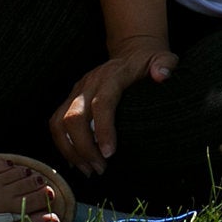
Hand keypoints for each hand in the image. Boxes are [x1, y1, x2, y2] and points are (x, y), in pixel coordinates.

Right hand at [52, 40, 175, 175]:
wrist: (131, 51)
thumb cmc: (148, 62)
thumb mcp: (163, 58)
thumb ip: (165, 64)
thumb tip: (162, 75)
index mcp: (112, 75)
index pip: (102, 102)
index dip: (104, 129)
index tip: (110, 153)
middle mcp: (89, 82)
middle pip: (74, 117)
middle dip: (84, 148)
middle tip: (100, 169)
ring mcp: (77, 91)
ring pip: (59, 122)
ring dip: (70, 150)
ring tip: (88, 170)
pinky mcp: (70, 99)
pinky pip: (56, 123)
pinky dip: (62, 145)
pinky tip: (77, 162)